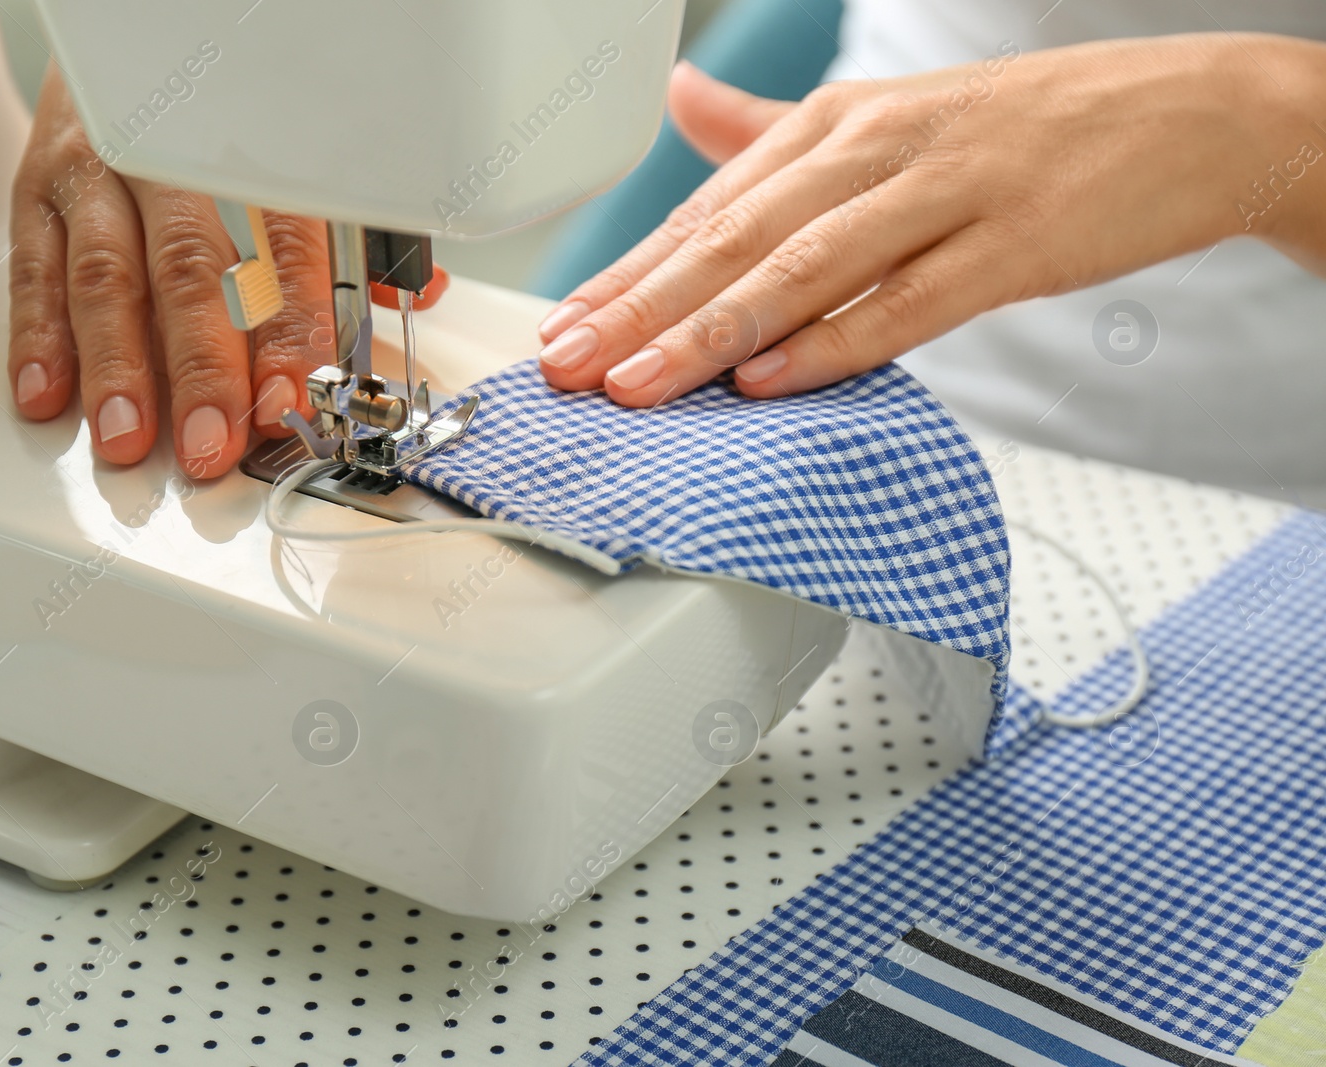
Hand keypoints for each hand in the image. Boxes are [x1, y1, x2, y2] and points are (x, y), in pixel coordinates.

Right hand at [6, 64, 448, 477]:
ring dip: (114, 366)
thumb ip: (355, 237)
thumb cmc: (222, 121)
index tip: (289, 400)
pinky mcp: (36, 188)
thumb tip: (416, 293)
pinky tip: (47, 394)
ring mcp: (97, 173)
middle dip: (199, 368)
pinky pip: (33, 265)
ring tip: (124, 436)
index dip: (288, 333)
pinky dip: (37, 336)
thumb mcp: (298, 161)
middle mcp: (168, 160)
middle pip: (188, 270)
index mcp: (252, 156)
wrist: (126, 39)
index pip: (283, 250)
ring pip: (105, 275)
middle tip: (210, 442)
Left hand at [536, 35, 1325, 405]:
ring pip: (804, 270)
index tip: (560, 333)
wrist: (1188, 113)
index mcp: (835, 125)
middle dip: (640, 309)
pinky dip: (835, 343)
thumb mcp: (886, 118)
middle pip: (734, 239)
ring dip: (710, 332)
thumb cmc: (1024, 132)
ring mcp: (945, 192)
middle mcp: (874, 150)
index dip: (626, 276)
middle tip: (568, 367)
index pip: (707, 212)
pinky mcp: (1013, 242)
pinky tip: (769, 381)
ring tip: (637, 384)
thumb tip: (681, 100)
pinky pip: (908, 301)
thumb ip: (773, 130)